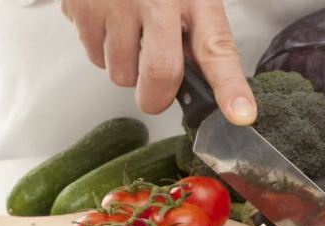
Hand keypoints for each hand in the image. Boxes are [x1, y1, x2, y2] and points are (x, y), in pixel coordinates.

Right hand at [60, 0, 255, 123]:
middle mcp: (155, 0)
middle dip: (156, 97)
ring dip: (127, 69)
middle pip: (160, 73)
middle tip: (155, 93)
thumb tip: (207, 87)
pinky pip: (95, 56)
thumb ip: (198, 37)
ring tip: (131, 35)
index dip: (230, 88)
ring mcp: (115, 4)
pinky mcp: (83, 9)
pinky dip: (104, 52)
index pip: (216, 49)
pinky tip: (112, 25)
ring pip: (121, 73)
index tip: (241, 114)